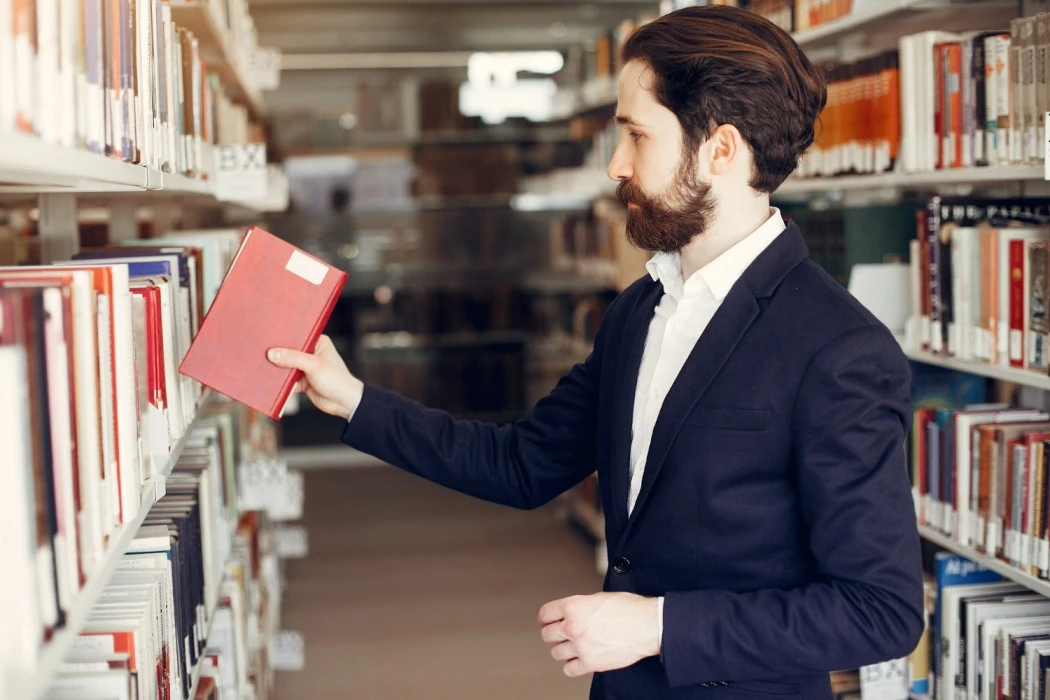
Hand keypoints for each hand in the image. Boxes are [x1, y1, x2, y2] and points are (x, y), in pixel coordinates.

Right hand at [267, 335, 363, 419]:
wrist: (344, 403)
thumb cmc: (336, 379)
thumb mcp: (314, 365)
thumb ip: (292, 359)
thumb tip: (272, 354)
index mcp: (317, 342)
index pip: (296, 336)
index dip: (282, 337)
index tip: (267, 337)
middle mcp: (311, 353)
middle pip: (289, 352)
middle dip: (277, 355)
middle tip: (260, 353)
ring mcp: (306, 368)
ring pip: (286, 367)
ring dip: (277, 370)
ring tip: (260, 368)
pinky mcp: (302, 382)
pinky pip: (287, 381)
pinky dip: (280, 383)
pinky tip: (269, 383)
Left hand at [538, 592, 660, 677]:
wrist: (648, 626)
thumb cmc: (628, 609)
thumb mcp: (597, 598)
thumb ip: (579, 606)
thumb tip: (569, 613)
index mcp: (573, 607)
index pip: (545, 614)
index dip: (544, 617)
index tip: (545, 621)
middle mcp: (573, 627)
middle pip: (547, 634)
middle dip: (552, 633)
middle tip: (558, 633)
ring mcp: (581, 647)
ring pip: (556, 653)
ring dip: (562, 649)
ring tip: (572, 645)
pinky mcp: (591, 663)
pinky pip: (569, 669)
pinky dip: (572, 665)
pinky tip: (578, 659)